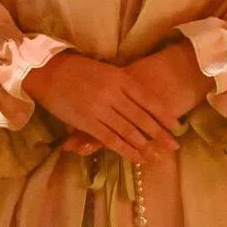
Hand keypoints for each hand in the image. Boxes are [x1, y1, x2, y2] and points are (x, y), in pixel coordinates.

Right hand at [60, 40, 211, 155]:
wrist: (49, 71)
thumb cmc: (77, 68)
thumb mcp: (105, 70)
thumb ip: (122, 83)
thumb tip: (142, 97)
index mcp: (120, 78)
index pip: (148, 99)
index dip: (164, 114)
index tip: (177, 126)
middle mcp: (114, 94)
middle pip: (142, 118)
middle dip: (160, 134)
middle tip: (174, 146)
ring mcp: (101, 110)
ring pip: (129, 131)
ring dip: (146, 146)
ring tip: (159, 156)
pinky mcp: (88, 123)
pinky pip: (111, 140)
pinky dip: (126, 150)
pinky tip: (137, 158)